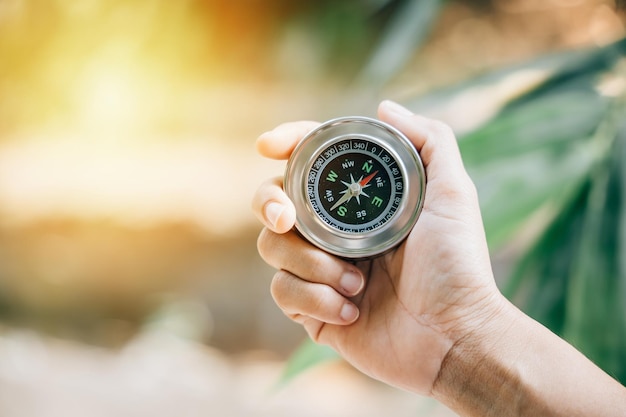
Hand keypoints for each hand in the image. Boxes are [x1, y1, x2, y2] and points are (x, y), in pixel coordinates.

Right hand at [252, 100, 503, 394]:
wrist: (454, 336)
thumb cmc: (458, 265)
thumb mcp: (452, 194)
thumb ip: (430, 140)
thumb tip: (384, 106)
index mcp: (358, 202)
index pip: (309, 162)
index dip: (285, 144)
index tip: (268, 146)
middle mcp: (333, 231)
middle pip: (272, 201)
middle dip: (269, 203)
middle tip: (287, 217)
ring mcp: (320, 270)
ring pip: (272, 247)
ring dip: (311, 264)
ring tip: (359, 282)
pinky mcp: (312, 309)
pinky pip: (283, 293)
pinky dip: (315, 299)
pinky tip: (352, 311)